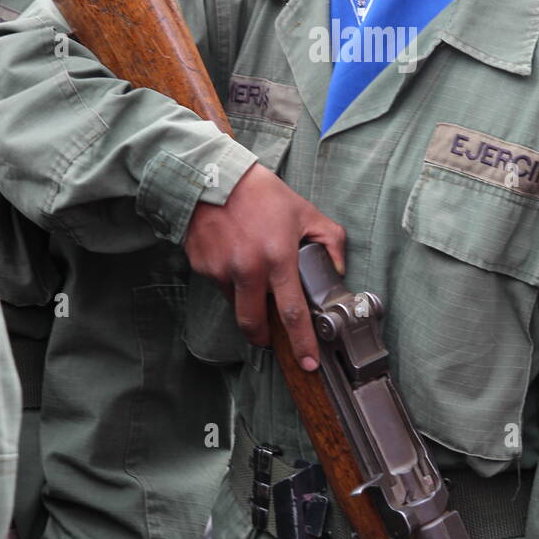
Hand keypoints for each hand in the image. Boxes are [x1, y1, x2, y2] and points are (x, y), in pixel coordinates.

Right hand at [185, 162, 345, 368]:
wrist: (213, 176)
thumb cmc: (262, 194)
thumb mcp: (305, 211)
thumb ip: (330, 240)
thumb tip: (337, 268)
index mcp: (277, 257)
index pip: (293, 312)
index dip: (302, 342)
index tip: (309, 362)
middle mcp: (248, 269)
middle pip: (254, 324)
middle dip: (263, 337)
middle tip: (270, 338)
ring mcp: (221, 270)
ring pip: (236, 303)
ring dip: (246, 300)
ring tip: (250, 271)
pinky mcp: (201, 267)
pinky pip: (219, 284)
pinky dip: (229, 279)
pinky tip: (232, 254)